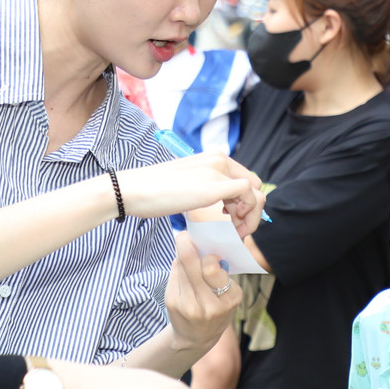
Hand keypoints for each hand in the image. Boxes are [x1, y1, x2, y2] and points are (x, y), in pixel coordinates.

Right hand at [118, 154, 264, 236]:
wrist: (134, 189)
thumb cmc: (154, 192)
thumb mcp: (187, 185)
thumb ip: (205, 187)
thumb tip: (221, 204)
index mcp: (212, 156)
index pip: (243, 178)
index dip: (243, 201)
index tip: (231, 219)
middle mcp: (219, 158)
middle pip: (254, 185)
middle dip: (249, 210)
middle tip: (234, 228)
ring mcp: (219, 170)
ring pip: (256, 192)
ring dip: (250, 216)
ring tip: (234, 232)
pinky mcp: (217, 185)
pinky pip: (250, 197)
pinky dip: (248, 215)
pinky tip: (233, 227)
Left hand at [164, 231, 240, 355]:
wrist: (195, 337)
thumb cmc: (215, 310)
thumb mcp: (228, 295)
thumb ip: (221, 271)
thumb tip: (206, 240)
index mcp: (230, 299)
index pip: (212, 267)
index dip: (209, 254)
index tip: (208, 249)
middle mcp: (209, 305)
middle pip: (190, 261)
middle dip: (187, 244)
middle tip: (187, 236)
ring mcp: (188, 305)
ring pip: (180, 265)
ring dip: (183, 254)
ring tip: (186, 250)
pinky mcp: (173, 303)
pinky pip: (174, 273)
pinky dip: (178, 267)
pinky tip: (183, 270)